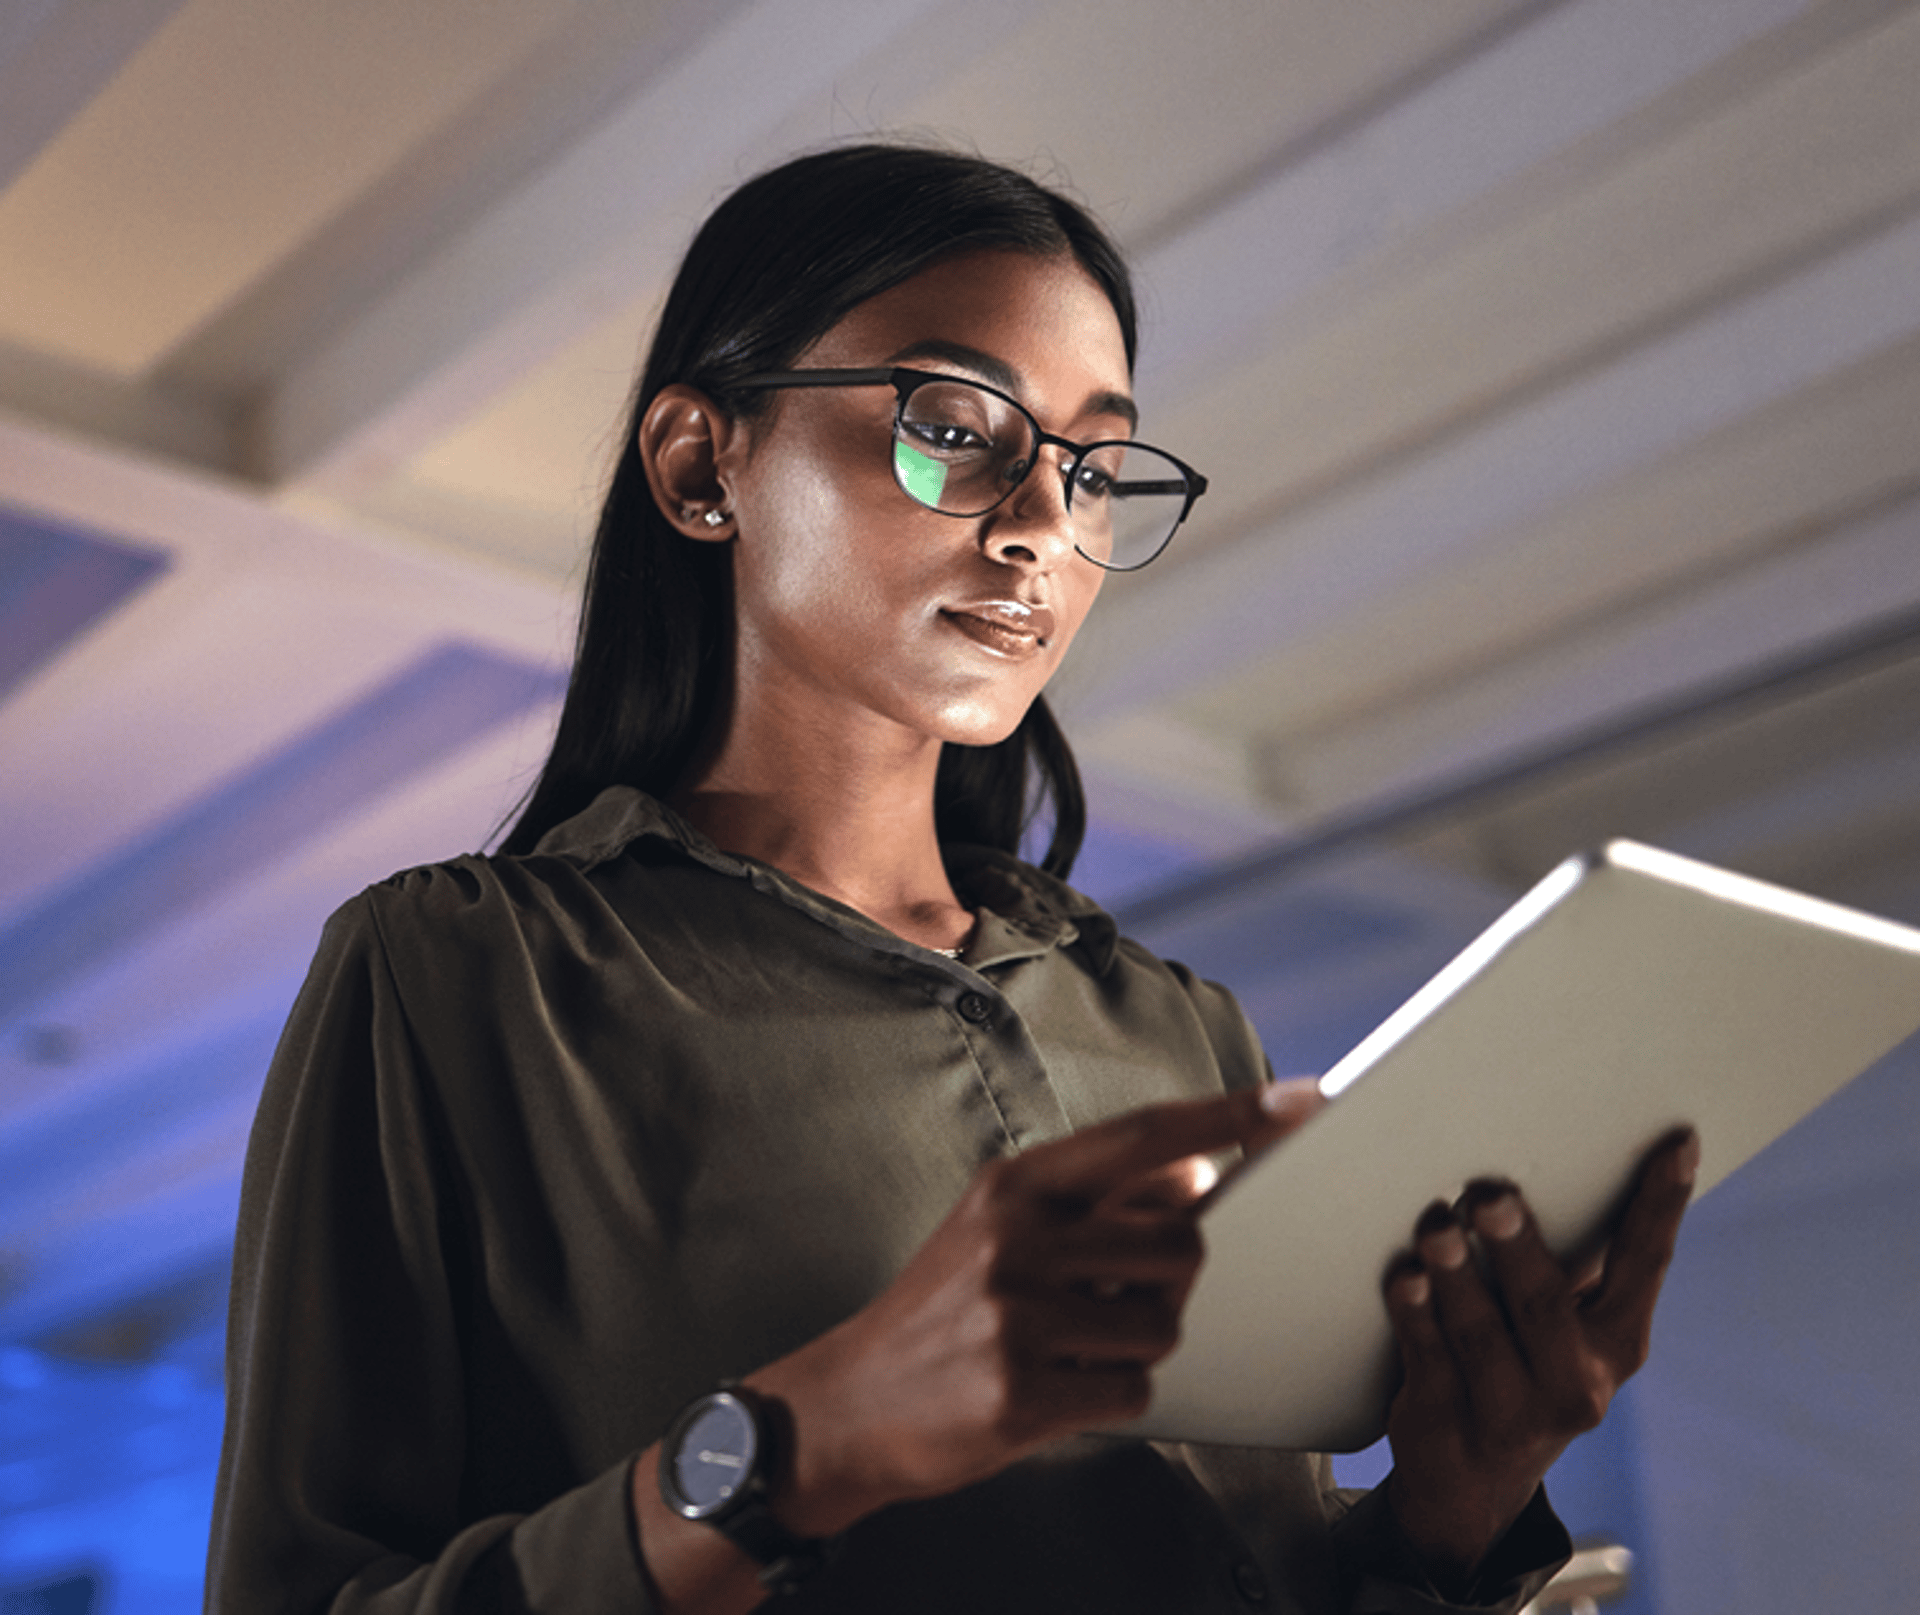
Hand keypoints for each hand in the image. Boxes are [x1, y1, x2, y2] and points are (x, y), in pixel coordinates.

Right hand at [753, 1079, 1322, 1537]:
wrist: (847, 1403)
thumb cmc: (942, 1310)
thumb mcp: (1003, 1230)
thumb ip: (1098, 1201)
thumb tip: (1197, 1176)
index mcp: (1018, 1185)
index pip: (1147, 1136)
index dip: (1230, 1116)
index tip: (1300, 1100)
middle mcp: (1018, 1238)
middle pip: (1181, 1243)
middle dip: (1169, 1279)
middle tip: (1108, 1299)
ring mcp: (1017, 1316)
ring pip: (1163, 1323)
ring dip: (1137, 1344)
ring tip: (1070, 1347)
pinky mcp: (1022, 1392)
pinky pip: (1132, 1391)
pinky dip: (1110, 1397)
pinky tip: (1054, 1389)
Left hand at [1381, 1127, 1697, 1588]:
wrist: (1469, 1484)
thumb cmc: (1519, 1360)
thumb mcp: (1560, 1322)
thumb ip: (1566, 1257)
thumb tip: (1548, 1145)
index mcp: (1617, 1342)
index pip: (1645, 1264)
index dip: (1662, 1202)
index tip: (1676, 1140)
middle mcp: (1577, 1382)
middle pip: (1546, 1304)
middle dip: (1516, 1245)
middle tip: (1490, 1192)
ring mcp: (1513, 1413)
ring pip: (1481, 1335)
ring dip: (1455, 1275)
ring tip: (1434, 1225)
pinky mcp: (1448, 1425)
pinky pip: (1429, 1361)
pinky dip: (1414, 1316)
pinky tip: (1403, 1277)